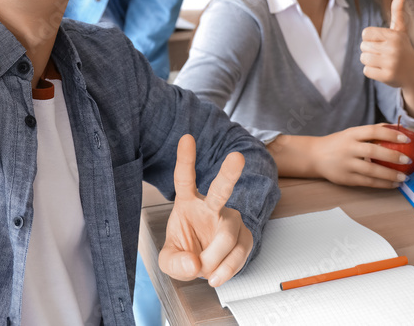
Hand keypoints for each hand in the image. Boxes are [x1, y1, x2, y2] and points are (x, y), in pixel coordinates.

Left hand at [159, 135, 252, 287]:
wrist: (204, 265)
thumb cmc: (186, 252)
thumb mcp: (169, 260)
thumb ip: (174, 262)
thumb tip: (194, 263)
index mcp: (188, 202)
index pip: (184, 178)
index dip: (185, 159)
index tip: (186, 138)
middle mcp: (211, 206)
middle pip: (221, 190)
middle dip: (229, 173)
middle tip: (237, 157)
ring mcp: (230, 219)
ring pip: (227, 236)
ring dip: (214, 260)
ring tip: (205, 272)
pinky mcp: (245, 236)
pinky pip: (239, 253)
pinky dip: (226, 270)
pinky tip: (216, 275)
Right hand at [310, 124, 413, 188]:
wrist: (314, 156)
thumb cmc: (338, 143)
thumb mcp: (351, 133)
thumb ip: (371, 131)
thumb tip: (397, 128)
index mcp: (351, 134)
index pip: (373, 131)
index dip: (391, 134)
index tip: (406, 138)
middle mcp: (348, 148)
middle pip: (373, 151)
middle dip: (393, 156)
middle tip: (408, 160)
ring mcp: (346, 164)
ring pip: (371, 170)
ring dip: (390, 174)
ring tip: (404, 177)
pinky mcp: (346, 178)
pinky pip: (367, 182)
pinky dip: (382, 184)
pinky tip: (393, 184)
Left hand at [361, 0, 413, 115]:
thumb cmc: (403, 49)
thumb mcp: (400, 30)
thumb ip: (398, 11)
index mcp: (394, 35)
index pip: (365, 33)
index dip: (370, 38)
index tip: (381, 42)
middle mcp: (393, 48)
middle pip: (363, 46)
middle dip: (370, 50)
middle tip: (383, 54)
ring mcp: (390, 63)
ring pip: (363, 58)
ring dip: (370, 61)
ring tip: (383, 62)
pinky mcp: (387, 76)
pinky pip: (366, 71)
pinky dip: (372, 72)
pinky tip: (383, 71)